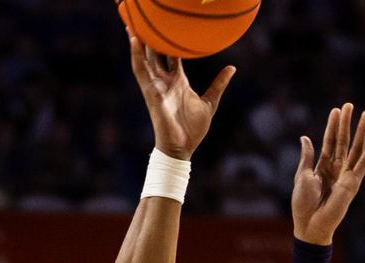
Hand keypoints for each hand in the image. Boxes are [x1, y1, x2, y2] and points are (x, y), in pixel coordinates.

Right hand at [128, 29, 235, 159]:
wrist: (182, 147)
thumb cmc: (193, 129)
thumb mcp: (210, 102)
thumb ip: (219, 84)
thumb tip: (232, 68)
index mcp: (178, 80)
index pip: (170, 54)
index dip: (167, 39)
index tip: (166, 22)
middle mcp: (164, 80)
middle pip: (154, 52)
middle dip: (147, 34)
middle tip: (144, 14)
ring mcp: (156, 85)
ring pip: (144, 56)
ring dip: (137, 38)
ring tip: (132, 18)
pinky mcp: (151, 92)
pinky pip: (141, 70)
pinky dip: (137, 55)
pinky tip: (134, 39)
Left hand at [292, 103, 364, 245]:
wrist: (310, 224)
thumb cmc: (303, 203)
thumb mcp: (302, 175)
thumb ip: (307, 156)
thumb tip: (305, 137)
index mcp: (323, 166)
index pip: (330, 141)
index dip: (333, 126)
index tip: (337, 110)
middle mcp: (336, 168)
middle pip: (344, 141)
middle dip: (347, 123)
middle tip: (351, 105)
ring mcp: (346, 175)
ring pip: (355, 148)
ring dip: (361, 131)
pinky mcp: (353, 183)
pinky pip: (363, 163)